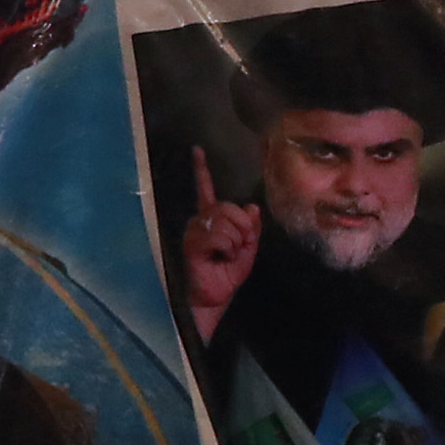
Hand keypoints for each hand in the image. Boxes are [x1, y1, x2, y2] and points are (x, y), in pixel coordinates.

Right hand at [181, 148, 260, 333]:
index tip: (197, 149)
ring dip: (236, 242)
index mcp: (213, 218)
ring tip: (226, 255)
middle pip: (229, 206)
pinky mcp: (193, 241)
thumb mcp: (248, 250)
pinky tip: (218, 257)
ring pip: (227, 222)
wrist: (213, 296)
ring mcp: (195, 229)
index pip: (207, 190)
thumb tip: (252, 207)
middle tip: (238, 246)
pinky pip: (220, 235)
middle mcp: (200, 219)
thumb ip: (252, 229)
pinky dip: (228, 248)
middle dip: (243, 228)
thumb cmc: (227, 274)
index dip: (201, 170)